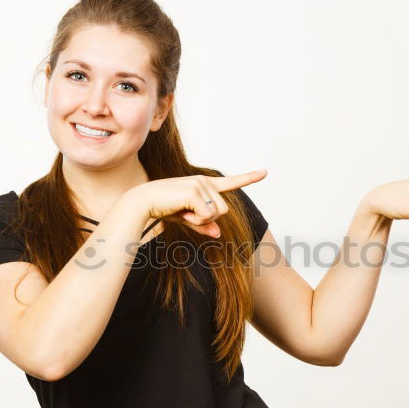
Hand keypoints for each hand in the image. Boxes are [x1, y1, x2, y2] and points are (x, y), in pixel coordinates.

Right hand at [137, 169, 267, 237]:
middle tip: (186, 213)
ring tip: (183, 211)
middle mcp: (205, 181)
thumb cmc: (164, 208)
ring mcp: (200, 185)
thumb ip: (204, 225)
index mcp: (205, 184)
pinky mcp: (195, 192)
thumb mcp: (187, 219)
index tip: (265, 172)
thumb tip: (218, 234)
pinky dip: (194, 220)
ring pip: (217, 214)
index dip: (249, 178)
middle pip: (224, 210)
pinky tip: (181, 211)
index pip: (231, 181)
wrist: (143, 202)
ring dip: (201, 219)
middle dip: (207, 219)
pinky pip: (207, 216)